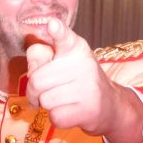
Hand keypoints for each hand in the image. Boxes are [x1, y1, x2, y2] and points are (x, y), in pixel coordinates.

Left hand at [25, 18, 142, 142]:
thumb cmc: (77, 81)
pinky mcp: (89, 109)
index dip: (58, 32)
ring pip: (45, 100)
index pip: (64, 38)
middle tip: (42, 93)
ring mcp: (88, 87)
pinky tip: (69, 111)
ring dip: (46, 105)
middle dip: (33, 92)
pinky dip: (57, 118)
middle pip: (37, 80)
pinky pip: (55, 116)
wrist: (109, 105)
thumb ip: (41, 58)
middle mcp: (84, 65)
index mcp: (76, 48)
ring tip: (60, 101)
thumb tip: (32, 69)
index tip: (52, 25)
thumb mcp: (61, 62)